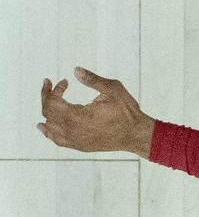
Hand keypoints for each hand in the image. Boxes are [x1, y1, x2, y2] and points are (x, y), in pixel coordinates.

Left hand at [37, 68, 153, 154]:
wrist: (136, 135)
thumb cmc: (127, 112)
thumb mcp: (112, 89)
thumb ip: (92, 79)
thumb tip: (76, 70)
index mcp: (78, 116)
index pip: (53, 102)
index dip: (54, 89)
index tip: (64, 81)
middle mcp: (73, 130)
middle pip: (48, 113)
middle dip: (47, 97)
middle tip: (51, 86)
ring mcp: (76, 140)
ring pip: (50, 128)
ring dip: (47, 113)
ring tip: (47, 101)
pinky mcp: (81, 146)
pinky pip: (58, 141)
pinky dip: (49, 132)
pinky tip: (45, 127)